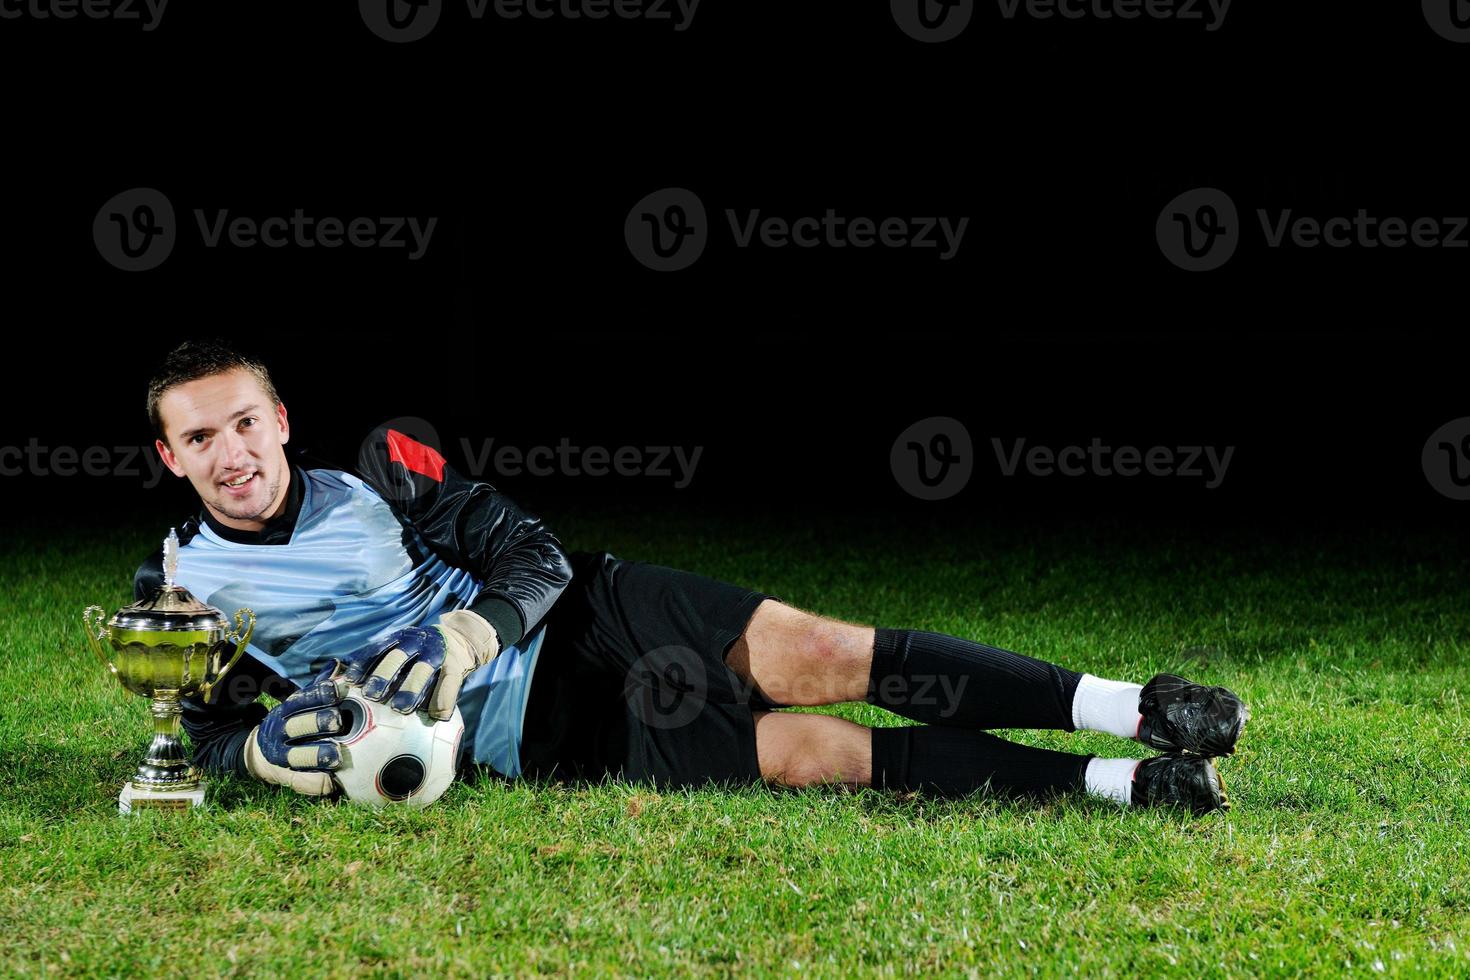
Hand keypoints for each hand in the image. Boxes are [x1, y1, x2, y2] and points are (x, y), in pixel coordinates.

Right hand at [244, 660, 349, 795]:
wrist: (260, 754)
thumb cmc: (293, 723)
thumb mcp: (300, 704)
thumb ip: (318, 688)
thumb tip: (336, 664)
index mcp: (286, 711)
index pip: (301, 700)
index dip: (318, 695)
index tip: (336, 690)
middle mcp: (281, 733)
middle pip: (298, 726)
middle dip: (317, 722)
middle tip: (338, 721)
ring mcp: (282, 756)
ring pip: (297, 755)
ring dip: (316, 754)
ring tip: (336, 755)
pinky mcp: (286, 777)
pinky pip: (300, 782)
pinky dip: (315, 783)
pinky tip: (331, 782)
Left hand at [344, 610, 500, 721]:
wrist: (461, 638)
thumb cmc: (421, 651)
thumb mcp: (402, 645)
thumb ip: (380, 659)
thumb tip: (343, 675)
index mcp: (400, 637)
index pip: (377, 648)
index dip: (363, 664)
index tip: (350, 680)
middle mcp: (418, 642)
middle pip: (397, 656)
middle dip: (383, 675)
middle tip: (372, 695)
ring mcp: (437, 654)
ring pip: (422, 670)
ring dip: (411, 689)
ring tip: (401, 708)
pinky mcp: (456, 666)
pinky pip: (449, 684)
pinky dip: (443, 701)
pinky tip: (437, 716)